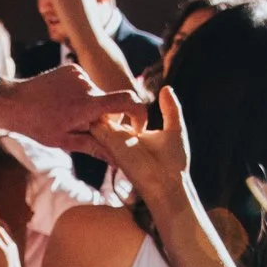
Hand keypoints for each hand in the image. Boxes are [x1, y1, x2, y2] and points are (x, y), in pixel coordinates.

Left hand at [0, 63, 146, 159]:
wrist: (12, 101)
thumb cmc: (37, 125)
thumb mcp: (66, 141)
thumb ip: (96, 147)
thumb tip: (119, 160)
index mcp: (86, 105)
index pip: (128, 101)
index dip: (140, 114)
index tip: (136, 128)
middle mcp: (86, 85)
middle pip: (111, 103)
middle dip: (105, 118)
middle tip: (86, 129)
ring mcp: (79, 74)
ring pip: (98, 95)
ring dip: (92, 108)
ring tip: (68, 115)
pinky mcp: (72, 69)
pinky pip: (87, 85)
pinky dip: (82, 96)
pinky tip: (63, 103)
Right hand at [100, 83, 191, 205]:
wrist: (167, 184)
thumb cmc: (173, 163)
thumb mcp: (175, 130)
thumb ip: (171, 109)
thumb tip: (165, 88)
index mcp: (135, 131)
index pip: (119, 112)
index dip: (114, 100)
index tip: (108, 82)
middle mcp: (122, 136)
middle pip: (104, 114)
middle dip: (99, 101)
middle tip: (94, 86)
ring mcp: (114, 140)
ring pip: (96, 118)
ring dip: (94, 106)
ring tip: (91, 91)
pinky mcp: (110, 143)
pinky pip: (94, 127)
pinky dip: (91, 116)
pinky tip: (92, 102)